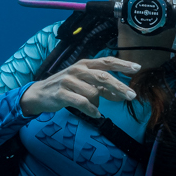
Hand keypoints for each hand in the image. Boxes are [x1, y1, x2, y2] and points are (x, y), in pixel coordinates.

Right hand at [20, 57, 140, 120]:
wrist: (39, 94)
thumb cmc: (65, 87)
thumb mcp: (84, 83)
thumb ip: (102, 87)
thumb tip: (121, 95)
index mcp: (85, 64)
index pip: (106, 61)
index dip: (122, 64)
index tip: (137, 68)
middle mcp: (77, 69)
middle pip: (103, 76)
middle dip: (119, 86)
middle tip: (132, 96)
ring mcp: (68, 81)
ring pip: (93, 93)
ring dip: (97, 103)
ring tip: (94, 107)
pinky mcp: (62, 93)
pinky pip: (82, 103)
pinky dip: (91, 110)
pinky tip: (96, 114)